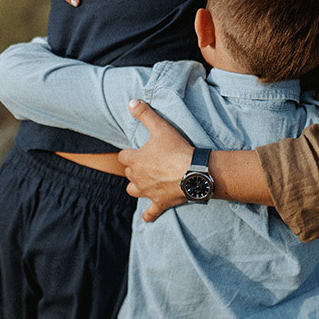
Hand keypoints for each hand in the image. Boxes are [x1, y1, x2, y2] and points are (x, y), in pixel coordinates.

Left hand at [118, 100, 193, 222]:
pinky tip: (147, 216)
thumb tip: (131, 102)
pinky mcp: (160, 203)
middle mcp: (138, 178)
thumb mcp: (160, 127)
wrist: (194, 172)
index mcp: (136, 160)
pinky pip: (150, 213)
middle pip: (128, 174)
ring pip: (133, 191)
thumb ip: (145, 114)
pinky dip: (149, 214)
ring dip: (137, 187)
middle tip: (146, 163)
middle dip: (134, 169)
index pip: (124, 156)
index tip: (136, 150)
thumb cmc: (177, 149)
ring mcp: (148, 192)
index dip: (129, 153)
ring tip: (145, 182)